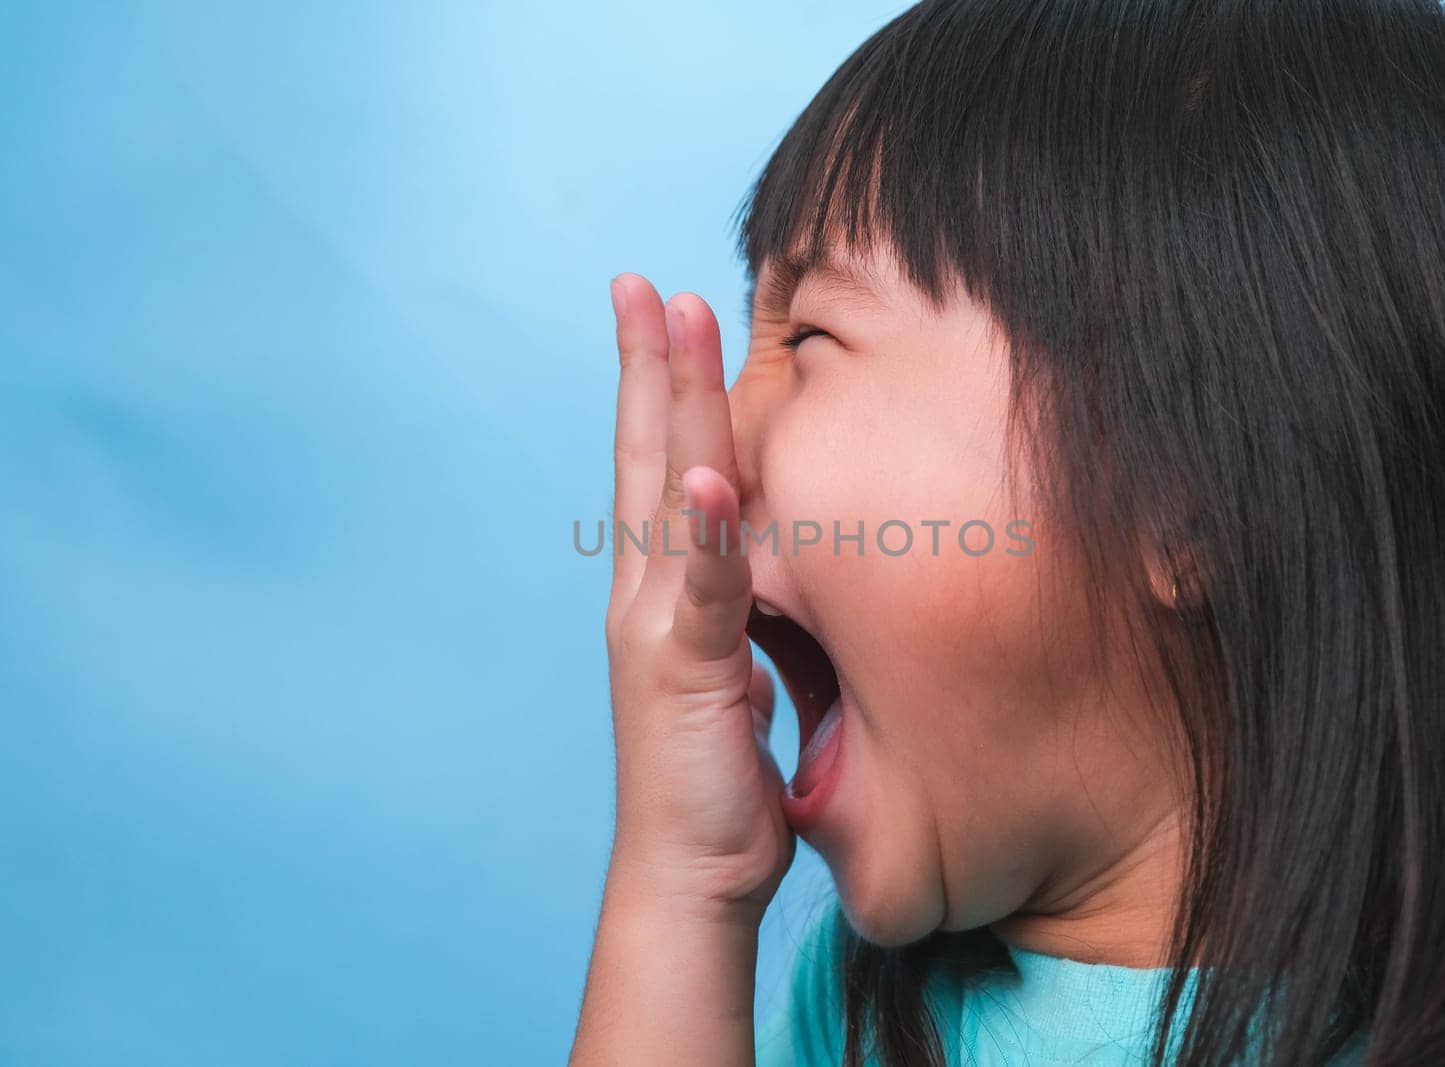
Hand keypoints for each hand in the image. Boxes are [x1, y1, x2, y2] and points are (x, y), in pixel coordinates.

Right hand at [601, 272, 794, 920]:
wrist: (691, 877)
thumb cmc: (720, 781)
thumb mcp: (740, 672)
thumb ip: (743, 610)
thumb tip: (778, 562)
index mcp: (662, 593)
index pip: (660, 471)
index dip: (661, 392)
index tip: (665, 314)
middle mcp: (647, 596)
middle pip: (647, 458)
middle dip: (648, 365)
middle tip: (642, 283)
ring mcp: (657, 630)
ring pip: (666, 497)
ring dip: (668, 407)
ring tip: (670, 323)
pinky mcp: (683, 676)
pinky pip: (702, 595)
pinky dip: (702, 535)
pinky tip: (704, 479)